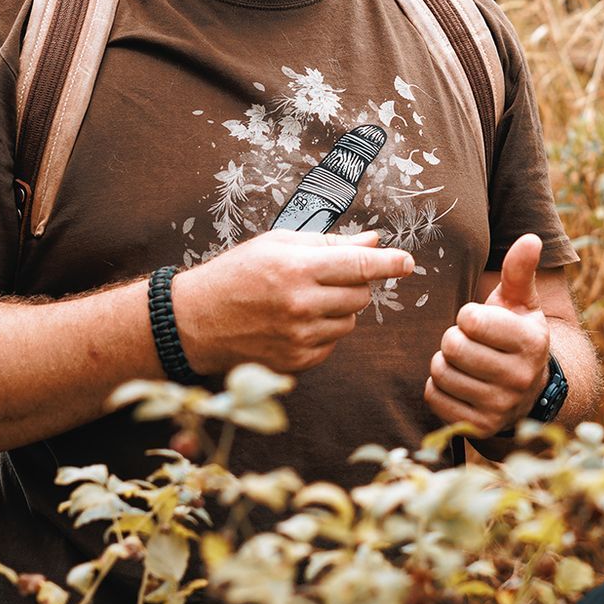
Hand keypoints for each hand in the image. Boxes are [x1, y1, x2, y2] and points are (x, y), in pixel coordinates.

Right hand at [173, 229, 412, 374]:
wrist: (195, 321)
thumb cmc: (237, 274)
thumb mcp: (278, 244)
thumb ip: (329, 244)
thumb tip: (374, 242)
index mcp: (296, 269)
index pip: (360, 266)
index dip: (390, 263)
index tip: (408, 262)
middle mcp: (300, 305)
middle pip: (360, 295)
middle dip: (353, 283)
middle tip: (324, 277)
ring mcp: (298, 338)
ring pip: (349, 321)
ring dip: (339, 309)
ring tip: (304, 300)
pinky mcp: (295, 362)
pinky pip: (332, 344)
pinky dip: (324, 332)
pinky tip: (296, 322)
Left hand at [424, 234, 549, 436]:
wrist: (527, 389)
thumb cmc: (515, 333)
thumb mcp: (521, 302)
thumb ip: (520, 270)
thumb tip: (530, 238)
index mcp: (532, 342)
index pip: (471, 320)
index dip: (467, 316)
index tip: (479, 321)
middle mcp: (521, 378)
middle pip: (453, 347)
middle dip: (452, 338)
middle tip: (466, 341)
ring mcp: (501, 407)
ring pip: (441, 373)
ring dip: (444, 362)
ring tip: (463, 361)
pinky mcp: (480, 428)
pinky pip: (434, 398)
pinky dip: (438, 387)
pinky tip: (458, 382)